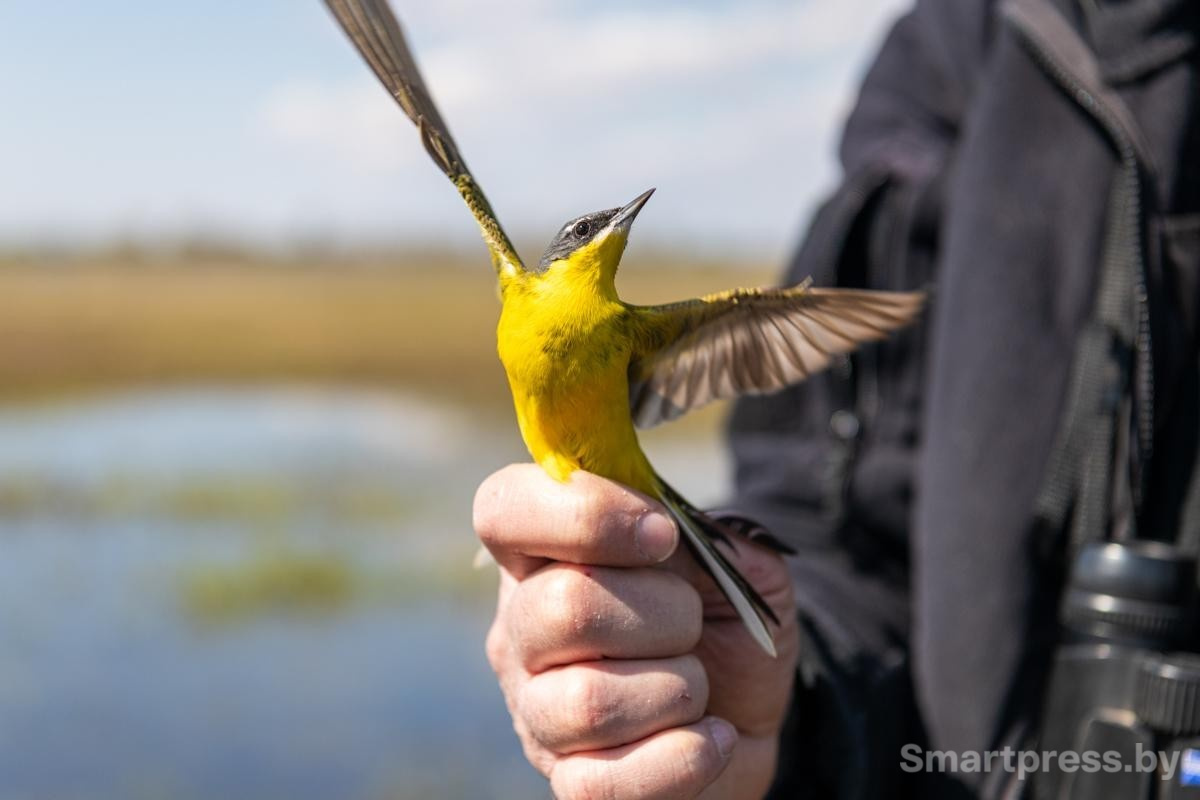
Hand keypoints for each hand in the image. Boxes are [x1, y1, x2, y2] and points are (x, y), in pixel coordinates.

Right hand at [474, 464, 798, 798]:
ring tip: (697, 684)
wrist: (749, 703)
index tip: (661, 534)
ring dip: (677, 688)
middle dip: (664, 611)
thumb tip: (656, 527)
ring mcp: (537, 710)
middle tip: (692, 620)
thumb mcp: (721, 552)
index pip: (504, 509)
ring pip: (587, 703)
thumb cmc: (719, 616)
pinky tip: (710, 736)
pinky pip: (603, 785)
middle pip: (562, 607)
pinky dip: (683, 757)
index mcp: (542, 555)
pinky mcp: (569, 780)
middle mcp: (522, 630)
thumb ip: (691, 525)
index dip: (584, 514)